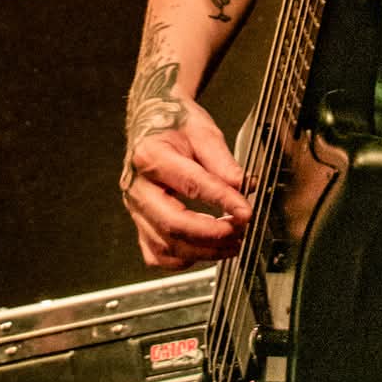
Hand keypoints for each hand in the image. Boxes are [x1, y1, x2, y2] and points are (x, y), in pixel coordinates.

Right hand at [121, 94, 251, 271]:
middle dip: (211, 235)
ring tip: (233, 243)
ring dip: (203, 251)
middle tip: (240, 231)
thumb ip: (223, 162)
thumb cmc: (175, 125)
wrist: (151, 121)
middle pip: (172, 224)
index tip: (246, 211)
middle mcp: (137, 186)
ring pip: (165, 245)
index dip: (222, 201)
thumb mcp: (203, 132)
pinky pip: (156, 254)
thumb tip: (244, 187)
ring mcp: (135, 209)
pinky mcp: (140, 224)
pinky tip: (206, 250)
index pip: (191, 185)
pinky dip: (183, 260)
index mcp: (151, 157)